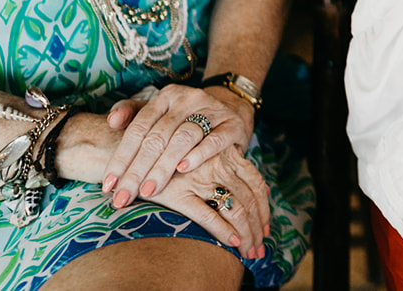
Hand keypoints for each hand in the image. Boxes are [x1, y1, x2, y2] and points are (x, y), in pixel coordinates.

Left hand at [102, 84, 253, 208]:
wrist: (232, 107)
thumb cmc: (186, 118)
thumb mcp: (159, 112)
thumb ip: (133, 114)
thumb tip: (111, 121)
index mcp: (165, 96)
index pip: (138, 128)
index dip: (121, 157)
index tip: (108, 185)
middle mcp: (188, 99)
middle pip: (158, 136)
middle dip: (138, 170)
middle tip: (124, 196)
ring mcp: (212, 110)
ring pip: (183, 138)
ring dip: (163, 167)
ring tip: (148, 190)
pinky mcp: (232, 124)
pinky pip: (215, 139)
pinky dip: (198, 154)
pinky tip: (183, 168)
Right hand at [151, 144, 272, 259]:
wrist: (136, 152)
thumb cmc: (176, 157)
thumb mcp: (211, 155)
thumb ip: (235, 169)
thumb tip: (264, 191)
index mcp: (228, 154)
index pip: (256, 183)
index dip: (264, 208)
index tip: (266, 228)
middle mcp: (218, 164)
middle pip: (249, 200)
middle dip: (257, 228)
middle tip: (259, 247)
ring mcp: (199, 179)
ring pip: (234, 209)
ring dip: (246, 233)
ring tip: (249, 251)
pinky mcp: (179, 194)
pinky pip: (208, 216)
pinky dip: (224, 231)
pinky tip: (232, 243)